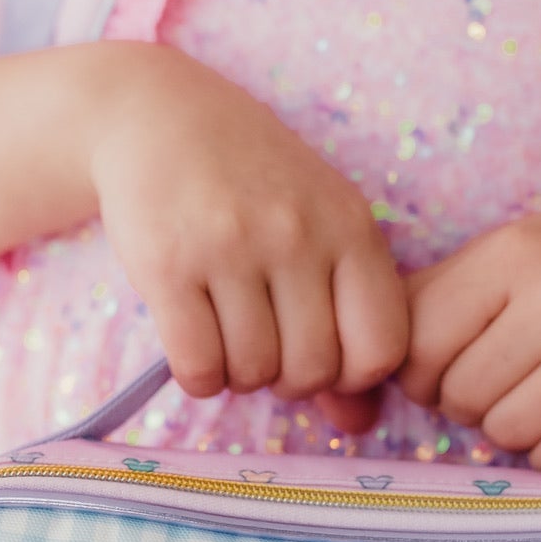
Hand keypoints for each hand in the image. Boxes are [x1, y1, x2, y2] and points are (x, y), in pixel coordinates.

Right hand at [87, 46, 406, 401]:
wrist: (158, 116)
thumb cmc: (253, 185)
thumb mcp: (318, 233)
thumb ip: (347, 325)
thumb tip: (359, 425)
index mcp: (351, 226)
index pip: (382, 349)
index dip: (353, 374)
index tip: (322, 352)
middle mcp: (297, 234)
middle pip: (312, 370)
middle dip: (288, 379)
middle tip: (265, 345)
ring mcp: (232, 247)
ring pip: (253, 373)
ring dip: (238, 375)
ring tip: (227, 335)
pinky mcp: (168, 266)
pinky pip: (198, 367)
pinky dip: (198, 376)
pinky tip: (194, 342)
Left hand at [399, 211, 540, 472]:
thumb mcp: (513, 257)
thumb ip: (436, 299)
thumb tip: (361, 368)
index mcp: (518, 253)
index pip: (417, 345)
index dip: (419, 371)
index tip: (445, 366)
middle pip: (458, 396)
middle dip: (467, 401)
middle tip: (506, 378)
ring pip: (504, 434)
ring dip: (512, 427)